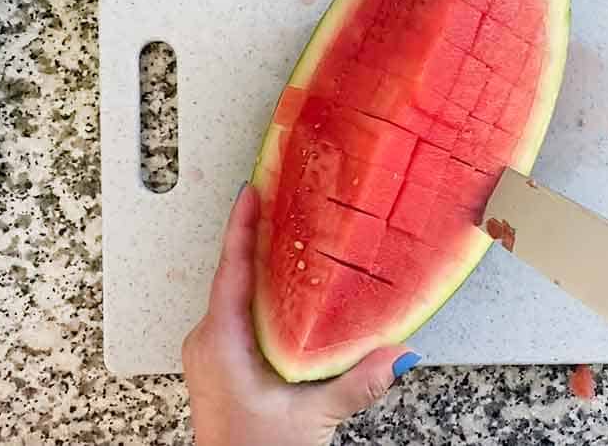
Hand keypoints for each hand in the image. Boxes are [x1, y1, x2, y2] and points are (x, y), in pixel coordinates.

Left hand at [182, 184, 420, 445]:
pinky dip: (262, 295)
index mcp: (222, 342)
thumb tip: (398, 354)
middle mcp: (209, 341)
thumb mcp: (310, 417)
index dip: (242, 227)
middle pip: (233, 275)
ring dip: (261, 267)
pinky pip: (238, 314)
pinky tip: (287, 292)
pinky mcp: (221, 364)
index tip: (252, 191)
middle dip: (258, 238)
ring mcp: (212, 352)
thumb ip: (356, 385)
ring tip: (289, 236)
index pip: (231, 270)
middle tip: (282, 201)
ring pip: (236, 295)